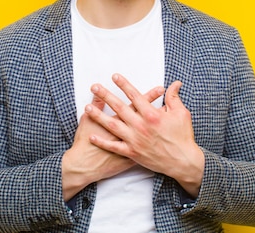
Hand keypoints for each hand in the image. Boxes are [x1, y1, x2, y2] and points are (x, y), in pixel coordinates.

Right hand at [61, 85, 164, 199]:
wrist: (85, 165)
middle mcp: (130, 132)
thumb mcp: (87, 120)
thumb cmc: (85, 143)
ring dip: (161, 121)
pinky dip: (156, 142)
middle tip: (170, 96)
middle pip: (147, 115)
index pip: (138, 104)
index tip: (161, 88)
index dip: (150, 95)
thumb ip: (96, 105)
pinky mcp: (132, 157)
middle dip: (159, 106)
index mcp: (120, 121)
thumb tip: (99, 93)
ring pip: (151, 131)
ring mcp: (133, 145)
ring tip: (169, 112)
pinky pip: (148, 147)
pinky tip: (162, 136)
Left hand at [85, 74, 204, 196]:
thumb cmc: (183, 137)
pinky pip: (114, 147)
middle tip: (94, 86)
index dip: (124, 84)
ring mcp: (135, 140)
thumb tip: (175, 83)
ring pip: (112, 125)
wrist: (183, 162)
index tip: (114, 76)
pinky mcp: (132, 153)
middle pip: (119, 107)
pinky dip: (102, 142)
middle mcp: (140, 126)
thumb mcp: (181, 114)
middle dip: (105, 95)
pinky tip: (92, 136)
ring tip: (87, 108)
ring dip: (99, 116)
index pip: (134, 95)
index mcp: (152, 115)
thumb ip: (174, 97)